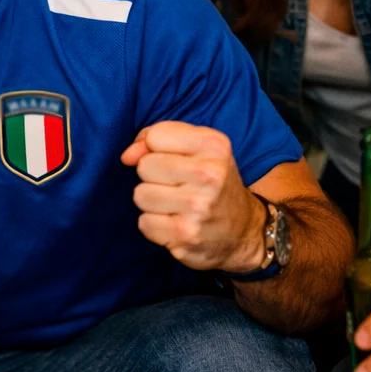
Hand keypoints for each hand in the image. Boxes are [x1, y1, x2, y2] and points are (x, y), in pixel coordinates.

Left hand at [121, 122, 266, 272]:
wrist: (244, 231)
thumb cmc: (213, 183)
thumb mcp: (197, 148)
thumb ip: (157, 138)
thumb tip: (127, 156)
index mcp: (214, 146)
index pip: (156, 136)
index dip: (154, 148)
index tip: (170, 159)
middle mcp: (209, 174)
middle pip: (145, 166)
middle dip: (153, 176)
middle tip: (176, 185)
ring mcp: (198, 207)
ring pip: (140, 195)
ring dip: (152, 202)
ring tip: (174, 205)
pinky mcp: (186, 235)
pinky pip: (144, 223)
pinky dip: (154, 225)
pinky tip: (174, 223)